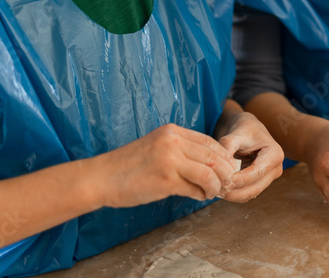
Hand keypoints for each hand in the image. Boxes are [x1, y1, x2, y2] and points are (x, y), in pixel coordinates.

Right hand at [88, 124, 237, 208]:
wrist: (101, 178)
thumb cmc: (128, 166)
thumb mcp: (156, 146)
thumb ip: (180, 150)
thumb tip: (209, 163)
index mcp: (172, 131)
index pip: (209, 142)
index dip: (223, 157)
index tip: (227, 168)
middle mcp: (173, 141)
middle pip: (213, 156)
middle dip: (225, 171)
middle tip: (227, 183)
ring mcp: (169, 160)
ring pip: (209, 172)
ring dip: (216, 185)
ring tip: (213, 192)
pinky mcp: (165, 180)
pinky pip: (195, 188)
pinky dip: (201, 194)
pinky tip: (199, 197)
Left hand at [215, 109, 284, 201]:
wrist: (249, 130)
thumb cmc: (244, 130)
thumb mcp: (235, 134)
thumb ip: (228, 147)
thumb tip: (223, 168)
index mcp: (274, 154)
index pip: (256, 173)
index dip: (238, 180)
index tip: (220, 181)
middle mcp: (276, 168)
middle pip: (255, 188)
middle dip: (234, 191)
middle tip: (215, 189)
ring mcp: (270, 177)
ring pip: (250, 194)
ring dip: (233, 195)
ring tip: (215, 190)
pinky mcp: (261, 182)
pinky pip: (247, 193)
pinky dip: (234, 194)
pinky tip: (221, 189)